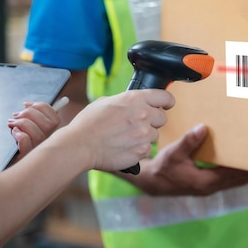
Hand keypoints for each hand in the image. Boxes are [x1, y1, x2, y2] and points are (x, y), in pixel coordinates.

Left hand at [8, 101, 61, 160]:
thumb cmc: (17, 146)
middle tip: (16, 114)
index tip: (26, 105)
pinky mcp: (26, 158)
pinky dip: (19, 134)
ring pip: (38, 134)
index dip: (42, 107)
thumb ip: (30, 120)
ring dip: (22, 123)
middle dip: (29, 113)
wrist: (13, 168)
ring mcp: (39, 152)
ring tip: (12, 123)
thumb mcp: (25, 131)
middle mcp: (48, 144)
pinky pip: (26, 142)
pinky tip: (14, 133)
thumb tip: (26, 104)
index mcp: (51, 135)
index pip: (55, 118)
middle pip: (48, 124)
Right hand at [59, 89, 174, 171]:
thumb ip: (125, 101)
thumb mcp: (105, 101)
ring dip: (145, 137)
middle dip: (153, 121)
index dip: (167, 101)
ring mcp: (144, 134)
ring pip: (155, 135)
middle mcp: (143, 114)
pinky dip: (139, 150)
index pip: (165, 97)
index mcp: (135, 99)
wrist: (80, 145)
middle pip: (162, 118)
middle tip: (137, 125)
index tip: (166, 105)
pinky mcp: (142, 150)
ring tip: (126, 138)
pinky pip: (147, 149)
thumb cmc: (88, 124)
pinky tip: (124, 147)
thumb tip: (132, 103)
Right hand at [129, 123, 247, 195]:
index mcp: (205, 181)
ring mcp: (210, 187)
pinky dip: (240, 174)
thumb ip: (188, 142)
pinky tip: (246, 167)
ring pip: (236, 181)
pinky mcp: (207, 185)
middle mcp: (211, 186)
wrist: (151, 182)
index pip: (234, 175)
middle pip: (239, 180)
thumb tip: (203, 128)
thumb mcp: (173, 153)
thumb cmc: (162, 168)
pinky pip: (229, 180)